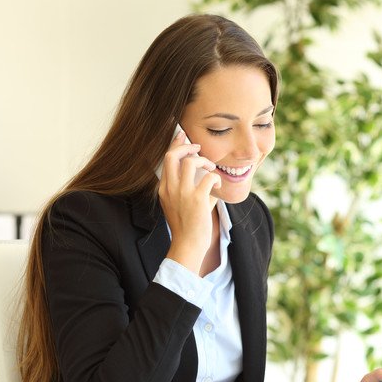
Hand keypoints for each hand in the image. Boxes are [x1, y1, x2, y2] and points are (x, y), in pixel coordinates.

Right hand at [158, 129, 220, 272]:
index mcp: (164, 189)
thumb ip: (189, 188)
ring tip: (210, 168)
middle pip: (172, 155)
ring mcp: (182, 193)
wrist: (188, 245)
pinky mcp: (196, 199)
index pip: (166, 160)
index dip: (175, 145)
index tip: (182, 136)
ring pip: (190, 162)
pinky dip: (216, 178)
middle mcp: (169, 188)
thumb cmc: (187, 226)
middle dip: (187, 146)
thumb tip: (206, 174)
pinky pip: (209, 176)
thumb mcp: (180, 204)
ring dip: (204, 161)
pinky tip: (217, 187)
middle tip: (198, 147)